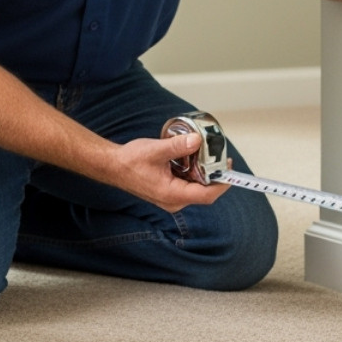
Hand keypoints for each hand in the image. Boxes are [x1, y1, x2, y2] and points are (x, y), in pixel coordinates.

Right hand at [103, 131, 228, 212]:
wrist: (113, 166)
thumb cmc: (130, 162)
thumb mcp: (156, 150)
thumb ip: (178, 146)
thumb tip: (197, 140)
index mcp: (172, 195)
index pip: (207, 195)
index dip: (222, 183)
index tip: (228, 168)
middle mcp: (173, 201)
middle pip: (204, 192)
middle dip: (214, 174)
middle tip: (218, 156)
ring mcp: (171, 197)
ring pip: (196, 187)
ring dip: (203, 172)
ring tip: (205, 153)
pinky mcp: (168, 191)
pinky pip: (187, 184)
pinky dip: (192, 171)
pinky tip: (190, 157)